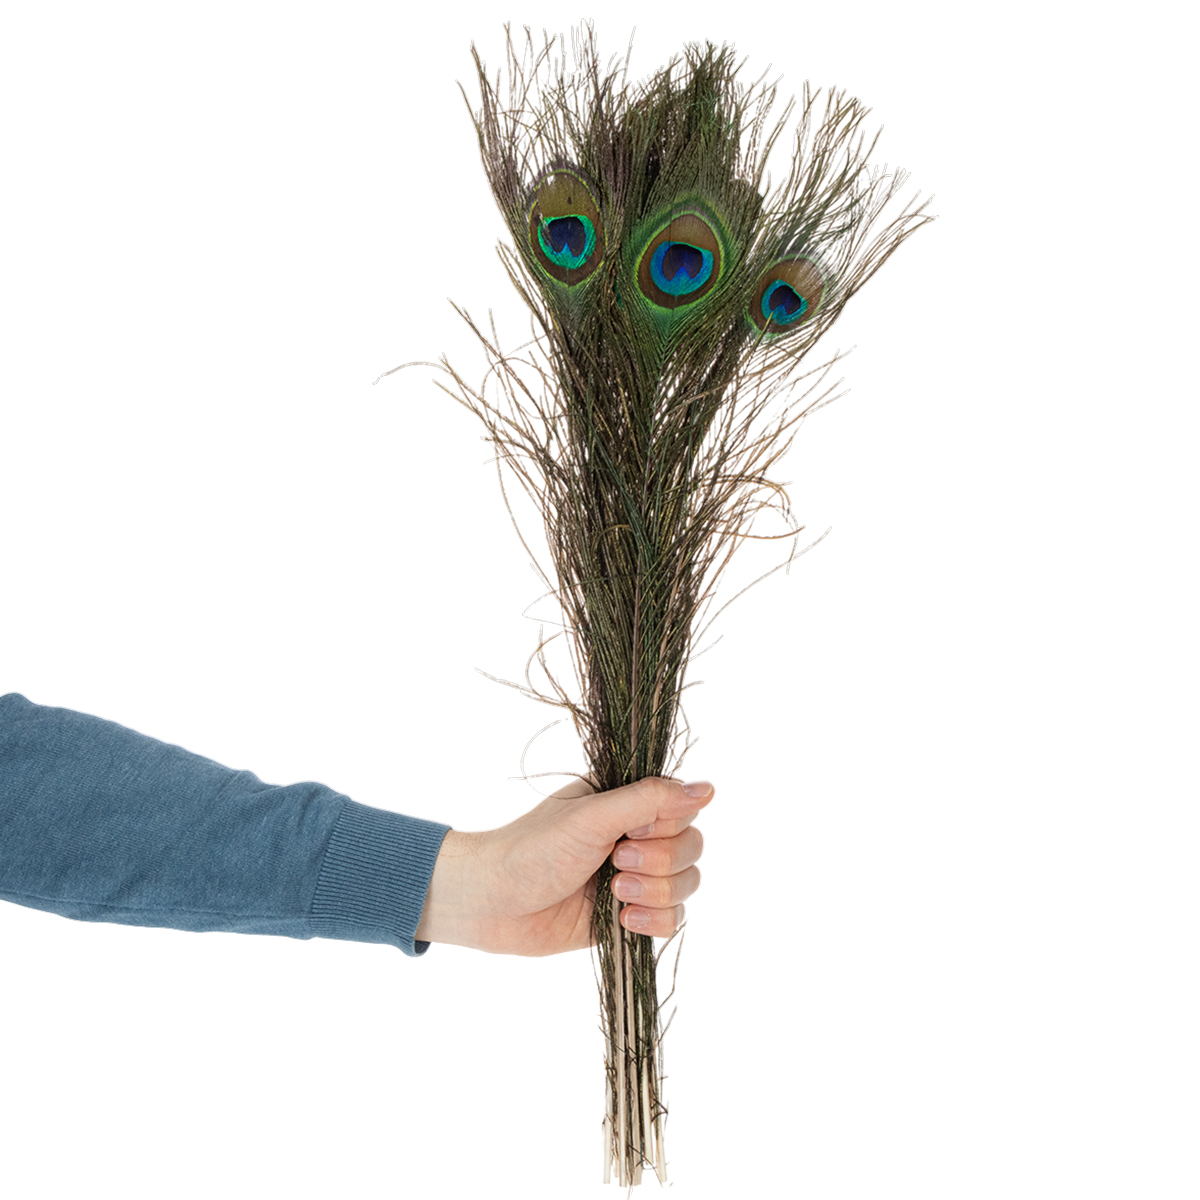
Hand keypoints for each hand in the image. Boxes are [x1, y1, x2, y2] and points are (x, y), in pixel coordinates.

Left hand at [415, 776, 711, 955]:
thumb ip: (650, 801)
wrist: (494, 904)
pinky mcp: (631, 914)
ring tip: (615, 894)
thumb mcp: (593, 817)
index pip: (683, 808)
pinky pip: (673, 919)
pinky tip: (624, 920)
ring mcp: (636, 876)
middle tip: (615, 864)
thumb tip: (708, 788)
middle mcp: (637, 834)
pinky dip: (656, 921)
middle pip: (692, 847)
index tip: (631, 831)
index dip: (666, 825)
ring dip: (657, 892)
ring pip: (687, 884)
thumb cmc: (533, 850)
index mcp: (627, 801)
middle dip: (660, 862)